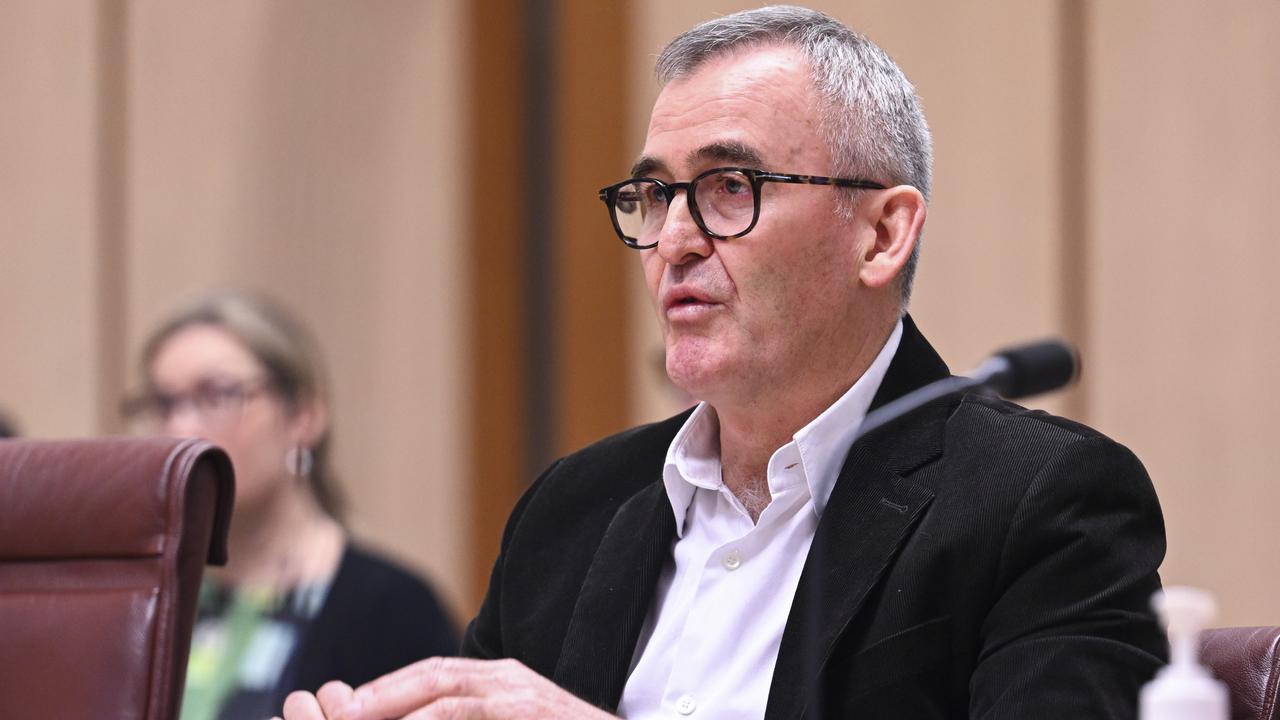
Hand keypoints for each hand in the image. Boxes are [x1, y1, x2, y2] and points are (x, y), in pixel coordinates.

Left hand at [279, 657, 616, 719]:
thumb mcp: (520, 719)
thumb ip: (477, 713)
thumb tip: (428, 717)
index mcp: (502, 679)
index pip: (434, 674)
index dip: (388, 689)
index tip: (347, 708)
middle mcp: (509, 678)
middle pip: (432, 675)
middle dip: (380, 694)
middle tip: (336, 713)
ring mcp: (522, 693)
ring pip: (445, 691)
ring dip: (395, 706)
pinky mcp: (530, 711)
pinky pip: (471, 712)